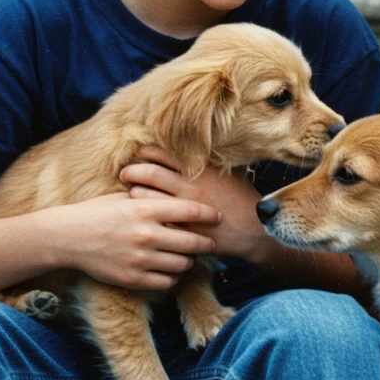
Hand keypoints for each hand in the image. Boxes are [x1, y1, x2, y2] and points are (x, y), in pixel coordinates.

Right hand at [50, 191, 221, 291]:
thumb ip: (153, 198)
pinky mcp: (133, 279)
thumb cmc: (98, 212)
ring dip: (189, 260)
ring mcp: (140, 259)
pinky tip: (170, 269)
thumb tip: (182, 197)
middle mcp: (146, 235)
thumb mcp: (125, 197)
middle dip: (207, 242)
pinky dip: (173, 276)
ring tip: (188, 255)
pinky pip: (166, 282)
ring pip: (182, 264)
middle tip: (211, 242)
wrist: (68, 237)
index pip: (190, 211)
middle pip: (193, 242)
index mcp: (145, 209)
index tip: (217, 216)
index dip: (209, 214)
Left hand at [120, 147, 269, 262]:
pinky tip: (145, 215)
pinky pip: (153, 218)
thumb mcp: (226, 172)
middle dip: (131, 171)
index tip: (138, 155)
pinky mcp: (181, 228)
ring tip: (132, 193)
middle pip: (147, 172)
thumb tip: (184, 150)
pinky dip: (145, 215)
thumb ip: (204, 161)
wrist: (254, 229)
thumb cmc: (240, 198)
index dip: (145, 152)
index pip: (161, 153)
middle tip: (125, 173)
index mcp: (198, 168)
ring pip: (144, 196)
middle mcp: (189, 185)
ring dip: (134, 193)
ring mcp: (184, 208)